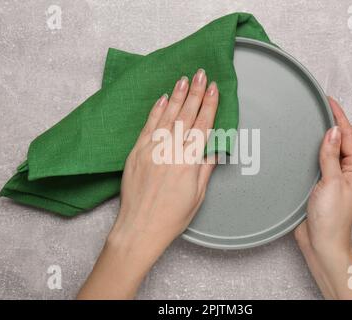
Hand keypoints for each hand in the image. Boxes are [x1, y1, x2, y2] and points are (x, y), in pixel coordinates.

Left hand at [78, 69, 218, 298]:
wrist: (139, 228)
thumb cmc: (172, 216)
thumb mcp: (198, 195)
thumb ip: (205, 168)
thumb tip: (215, 149)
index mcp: (189, 162)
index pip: (202, 126)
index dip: (209, 105)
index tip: (213, 87)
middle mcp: (170, 151)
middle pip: (186, 116)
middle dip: (195, 93)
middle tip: (200, 73)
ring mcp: (151, 150)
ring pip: (167, 117)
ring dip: (176, 96)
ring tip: (183, 78)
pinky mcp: (136, 152)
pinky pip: (148, 126)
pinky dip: (155, 111)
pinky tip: (163, 98)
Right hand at [294, 97, 351, 298]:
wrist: (320, 244)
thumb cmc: (331, 219)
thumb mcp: (332, 183)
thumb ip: (331, 156)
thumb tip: (333, 131)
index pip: (348, 136)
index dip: (339, 117)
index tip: (328, 100)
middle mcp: (345, 172)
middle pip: (339, 141)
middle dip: (330, 122)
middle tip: (317, 105)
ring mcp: (331, 178)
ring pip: (326, 151)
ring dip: (318, 136)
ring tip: (308, 119)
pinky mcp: (318, 185)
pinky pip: (315, 162)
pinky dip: (309, 151)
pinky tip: (299, 145)